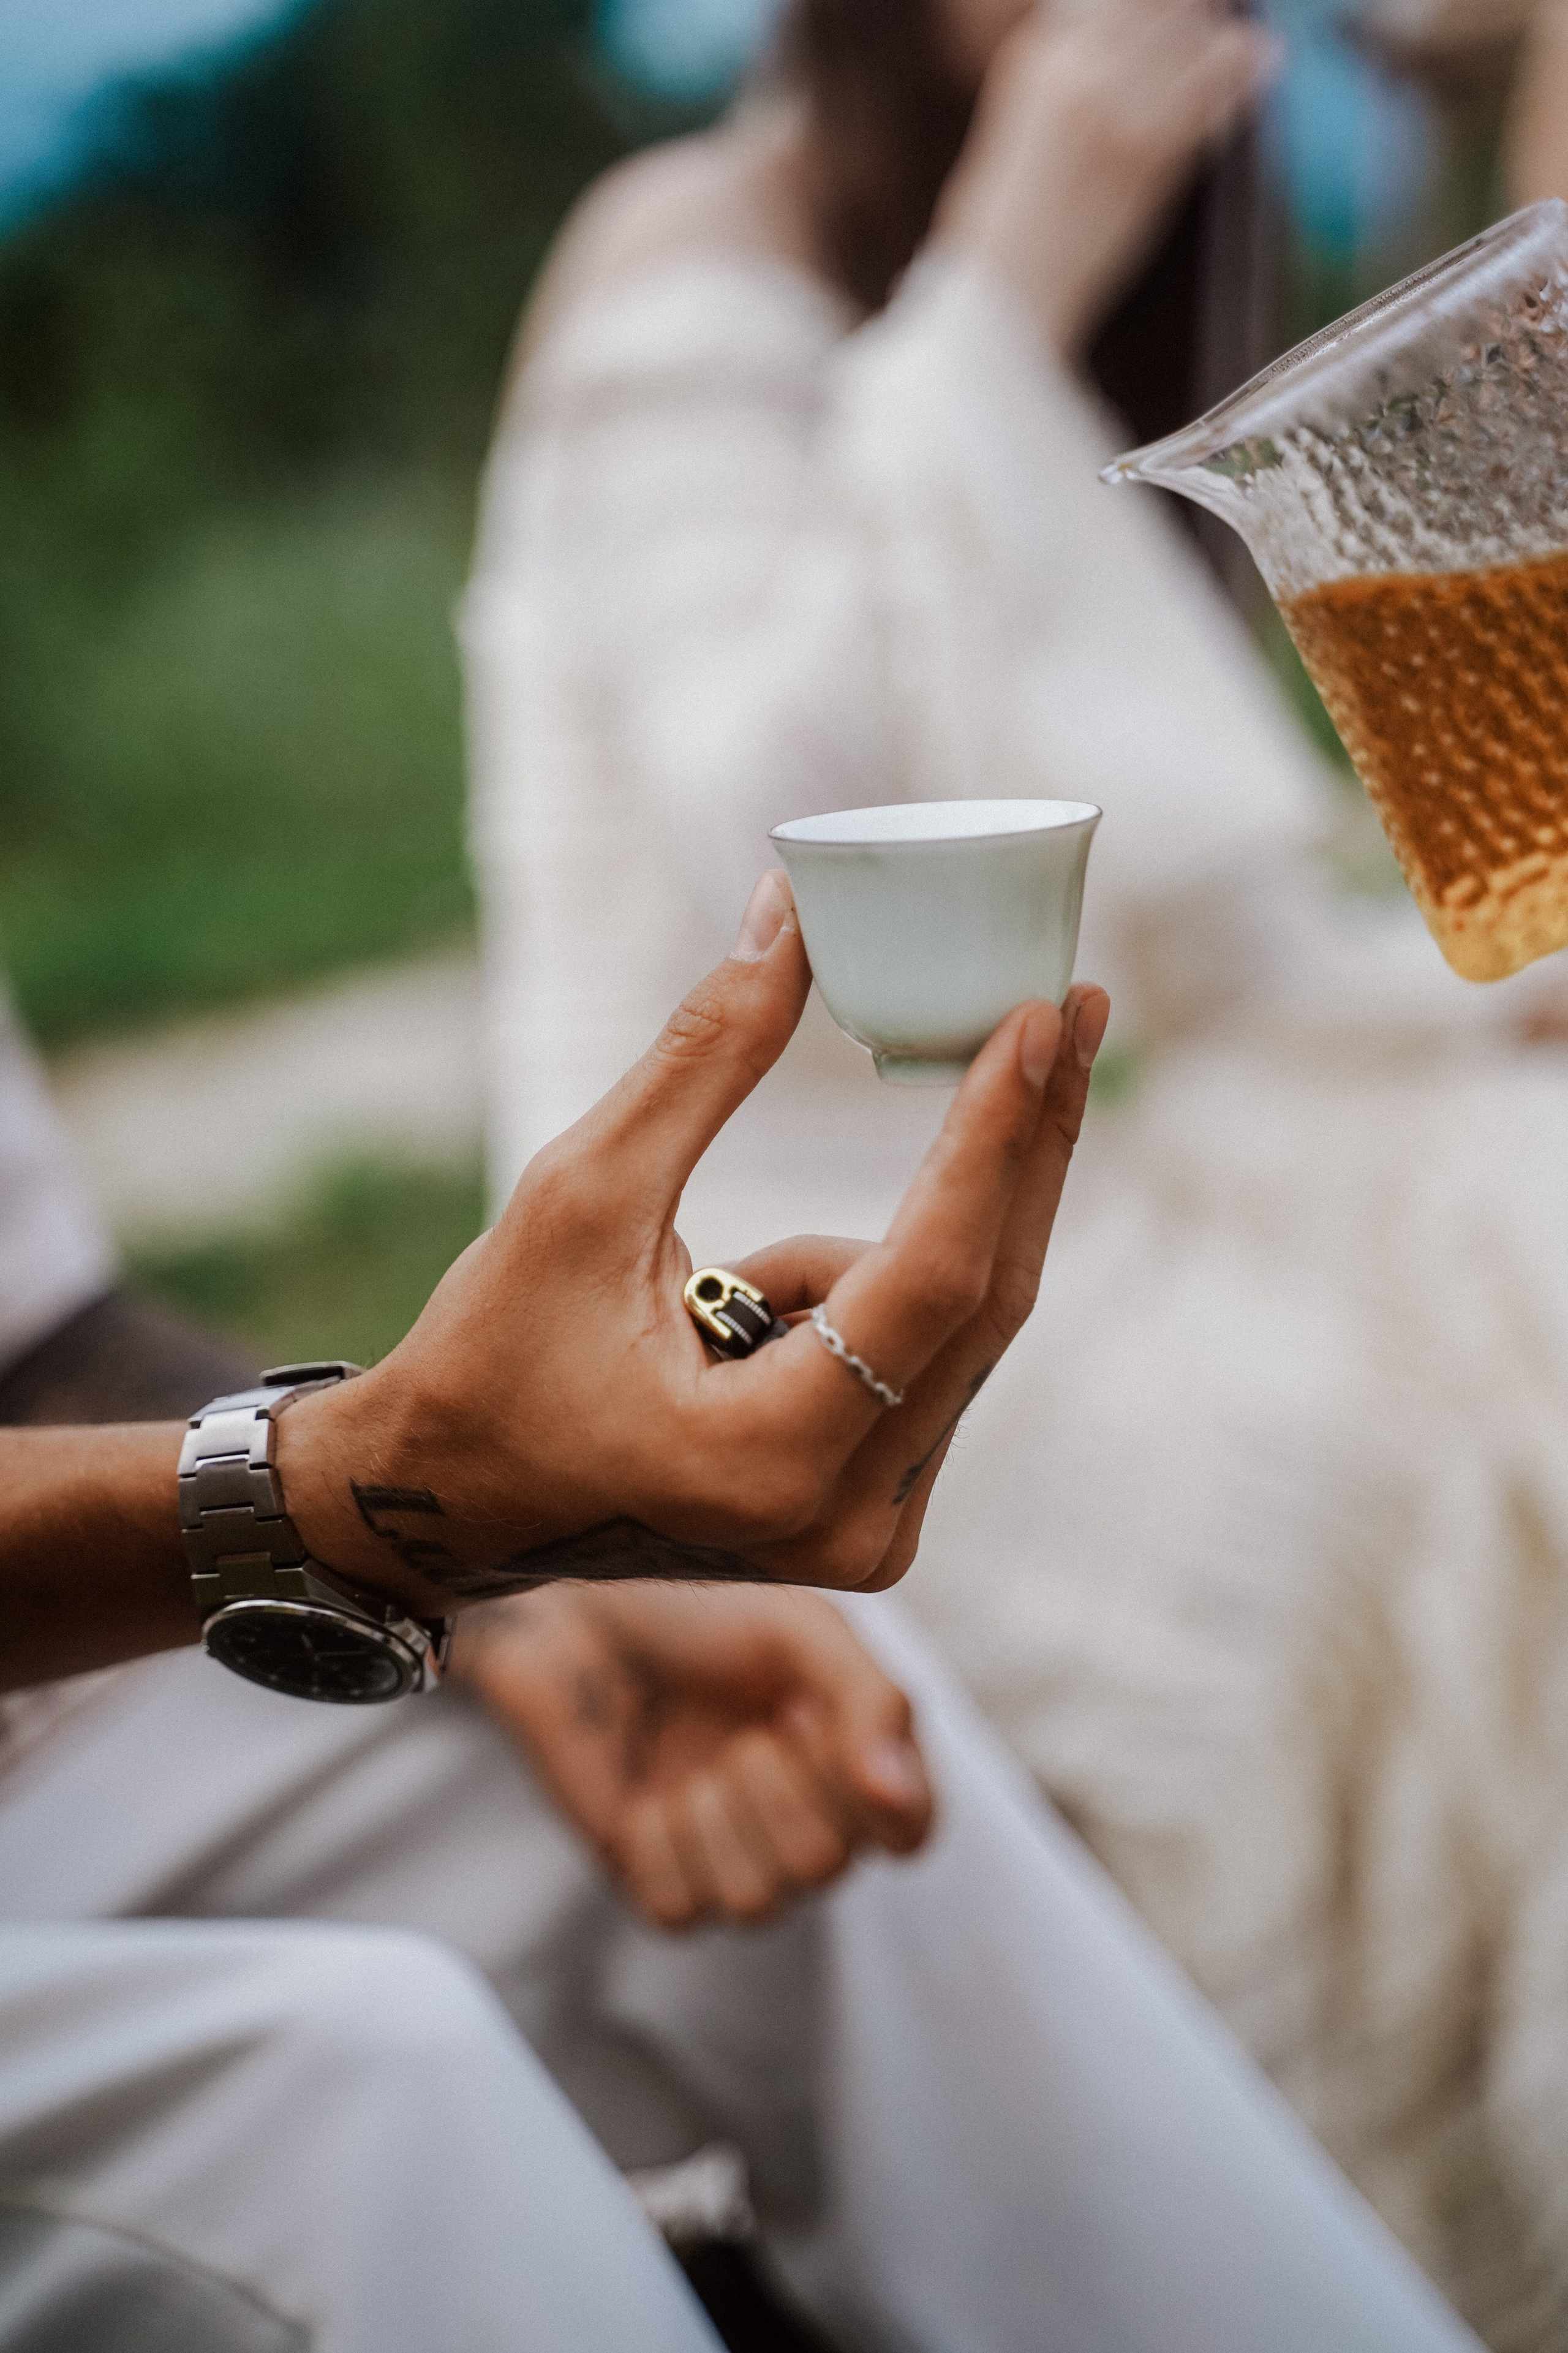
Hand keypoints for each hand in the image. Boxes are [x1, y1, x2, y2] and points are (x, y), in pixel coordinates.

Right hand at [278, 870, 1107, 1606]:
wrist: (450, 1502)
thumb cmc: (489, 1357)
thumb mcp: (579, 1196)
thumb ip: (703, 1063)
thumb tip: (792, 921)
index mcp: (769, 1461)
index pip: (932, 1278)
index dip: (993, 1138)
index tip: (1044, 1015)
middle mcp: (847, 1522)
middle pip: (987, 1298)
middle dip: (1025, 1144)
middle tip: (1070, 1010)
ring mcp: (869, 1532)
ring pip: (957, 1323)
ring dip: (885, 1236)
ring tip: (709, 1285)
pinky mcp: (872, 1513)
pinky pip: (923, 1353)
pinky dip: (870, 1287)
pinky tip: (738, 1318)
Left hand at [452, 1583, 931, 1927]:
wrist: (572, 1611)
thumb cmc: (693, 1609)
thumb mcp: (800, 1629)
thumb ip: (870, 1703)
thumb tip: (898, 1795)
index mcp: (853, 1756)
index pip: (908, 1831)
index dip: (867, 1792)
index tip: (810, 1716)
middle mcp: (799, 1816)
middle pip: (826, 1869)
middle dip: (777, 1789)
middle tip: (747, 1724)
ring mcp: (725, 1851)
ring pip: (755, 1905)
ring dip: (717, 1817)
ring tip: (697, 1758)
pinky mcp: (653, 1874)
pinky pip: (678, 1911)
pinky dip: (660, 1846)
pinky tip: (646, 1790)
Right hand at [935, 0, 1279, 356]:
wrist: (1008, 288)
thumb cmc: (1015, 221)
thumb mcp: (1031, 124)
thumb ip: (1076, 77)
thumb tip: (1121, 50)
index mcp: (1041, 54)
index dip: (1162, 5)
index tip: (1188, 12)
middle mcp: (1078, 69)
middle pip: (1162, 4)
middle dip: (1194, 12)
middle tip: (1216, 20)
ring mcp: (1116, 108)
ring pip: (1193, 37)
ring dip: (1222, 39)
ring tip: (1241, 45)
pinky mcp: (1148, 152)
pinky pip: (1211, 92)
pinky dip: (1241, 73)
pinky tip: (1264, 60)